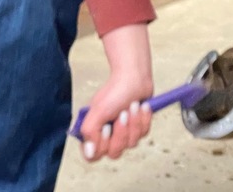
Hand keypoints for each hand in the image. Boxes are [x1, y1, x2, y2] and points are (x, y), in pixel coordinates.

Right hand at [80, 23, 154, 161]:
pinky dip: (144, 119)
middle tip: (122, 113)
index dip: (101, 146)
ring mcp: (123, 132)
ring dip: (134, 123)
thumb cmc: (115, 90)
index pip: (93, 156)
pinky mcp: (138, 128)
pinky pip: (143, 134)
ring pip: (131, 144)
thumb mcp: (98, 110)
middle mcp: (108, 135)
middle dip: (121, 131)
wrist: (135, 76)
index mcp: (93, 132)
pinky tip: (141, 106)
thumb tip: (89, 153)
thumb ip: (89, 132)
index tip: (106, 127)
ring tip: (132, 105)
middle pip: (115, 152)